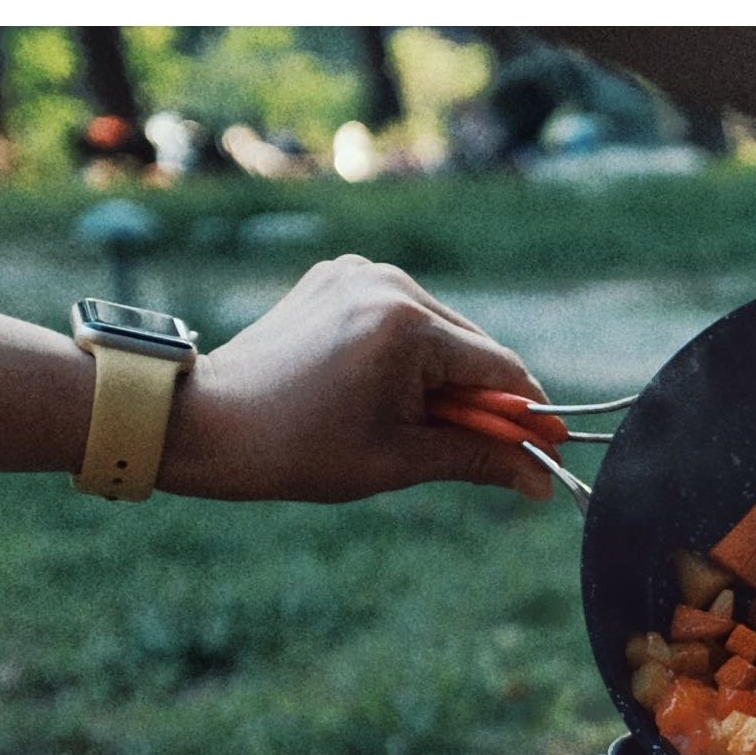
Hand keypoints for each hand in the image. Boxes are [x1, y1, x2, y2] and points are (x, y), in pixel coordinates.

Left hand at [159, 256, 551, 502]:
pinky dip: (408, 357)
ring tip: (407, 422)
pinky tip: (380, 392)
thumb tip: (542, 480)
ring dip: (444, 380)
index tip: (549, 453)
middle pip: (473, 350)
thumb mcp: (401, 460)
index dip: (528, 417)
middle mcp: (387, 283)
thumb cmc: (299, 448)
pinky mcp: (338, 278)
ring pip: (440, 334)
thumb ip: (480, 459)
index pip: (501, 371)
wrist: (207, 421)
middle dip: (482, 403)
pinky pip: (400, 319)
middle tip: (477, 454)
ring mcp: (359, 274)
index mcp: (407, 324)